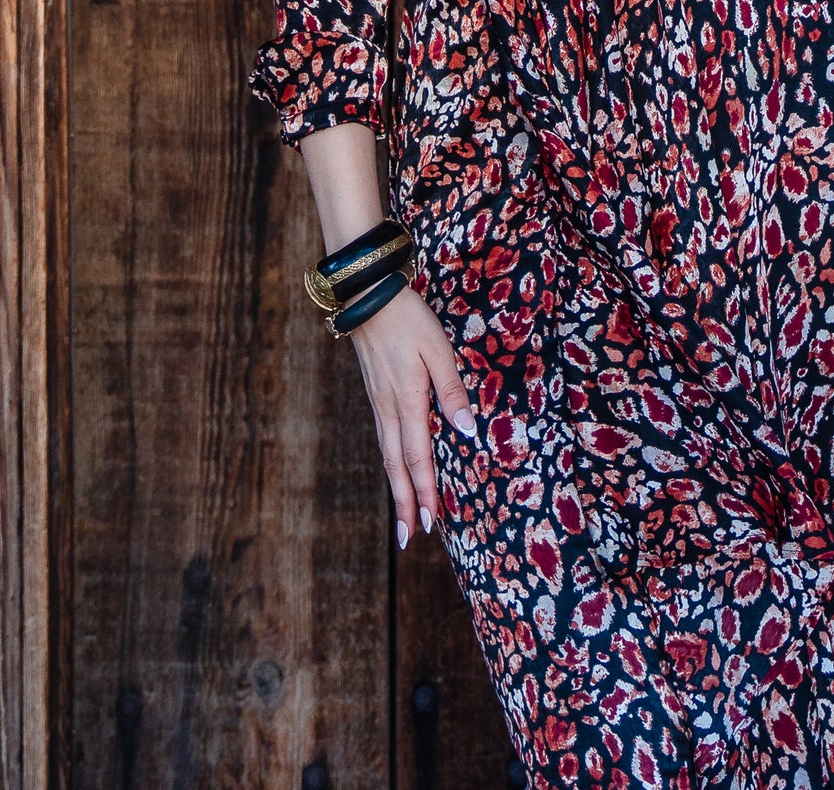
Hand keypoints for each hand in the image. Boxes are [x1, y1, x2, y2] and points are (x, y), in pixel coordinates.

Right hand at [349, 283, 477, 545]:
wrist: (366, 295)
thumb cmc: (407, 318)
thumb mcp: (437, 348)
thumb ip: (451, 389)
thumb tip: (467, 431)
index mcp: (407, 401)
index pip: (417, 458)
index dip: (425, 492)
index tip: (430, 524)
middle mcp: (389, 409)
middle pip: (396, 467)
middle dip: (405, 504)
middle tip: (411, 539)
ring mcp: (378, 403)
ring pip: (387, 456)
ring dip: (396, 488)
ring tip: (402, 515)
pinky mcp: (375, 394)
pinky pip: (383, 438)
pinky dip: (391, 463)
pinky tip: (396, 468)